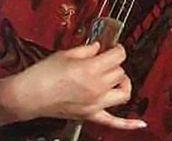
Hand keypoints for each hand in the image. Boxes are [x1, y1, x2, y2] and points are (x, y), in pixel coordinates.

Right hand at [10, 42, 144, 130]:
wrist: (30, 95)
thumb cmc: (45, 72)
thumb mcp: (67, 53)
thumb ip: (87, 49)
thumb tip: (99, 46)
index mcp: (92, 68)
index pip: (119, 56)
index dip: (118, 48)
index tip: (114, 46)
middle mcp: (98, 87)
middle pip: (120, 72)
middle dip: (114, 64)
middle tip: (105, 60)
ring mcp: (96, 104)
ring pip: (123, 93)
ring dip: (122, 83)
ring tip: (115, 78)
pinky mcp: (90, 115)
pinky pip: (114, 122)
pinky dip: (128, 124)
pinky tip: (141, 124)